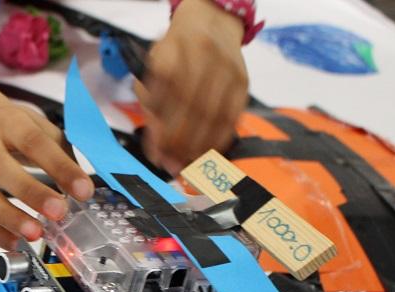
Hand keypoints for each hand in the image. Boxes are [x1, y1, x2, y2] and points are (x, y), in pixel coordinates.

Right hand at [0, 60, 93, 248]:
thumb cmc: (11, 128)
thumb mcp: (39, 126)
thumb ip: (62, 152)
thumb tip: (84, 186)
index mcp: (9, 122)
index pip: (35, 142)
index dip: (60, 167)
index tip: (83, 190)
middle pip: (0, 166)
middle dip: (30, 192)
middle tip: (58, 212)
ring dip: (9, 218)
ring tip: (36, 234)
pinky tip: (16, 242)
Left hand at [135, 0, 247, 175]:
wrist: (211, 23)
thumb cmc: (174, 55)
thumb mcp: (153, 73)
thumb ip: (152, 111)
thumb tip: (157, 154)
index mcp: (171, 49)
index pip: (165, 95)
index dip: (161, 128)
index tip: (156, 154)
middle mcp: (201, 54)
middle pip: (190, 106)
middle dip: (180, 142)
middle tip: (172, 166)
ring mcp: (225, 67)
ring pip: (213, 114)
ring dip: (199, 146)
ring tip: (187, 165)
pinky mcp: (242, 80)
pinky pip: (232, 116)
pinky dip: (220, 140)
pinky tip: (208, 154)